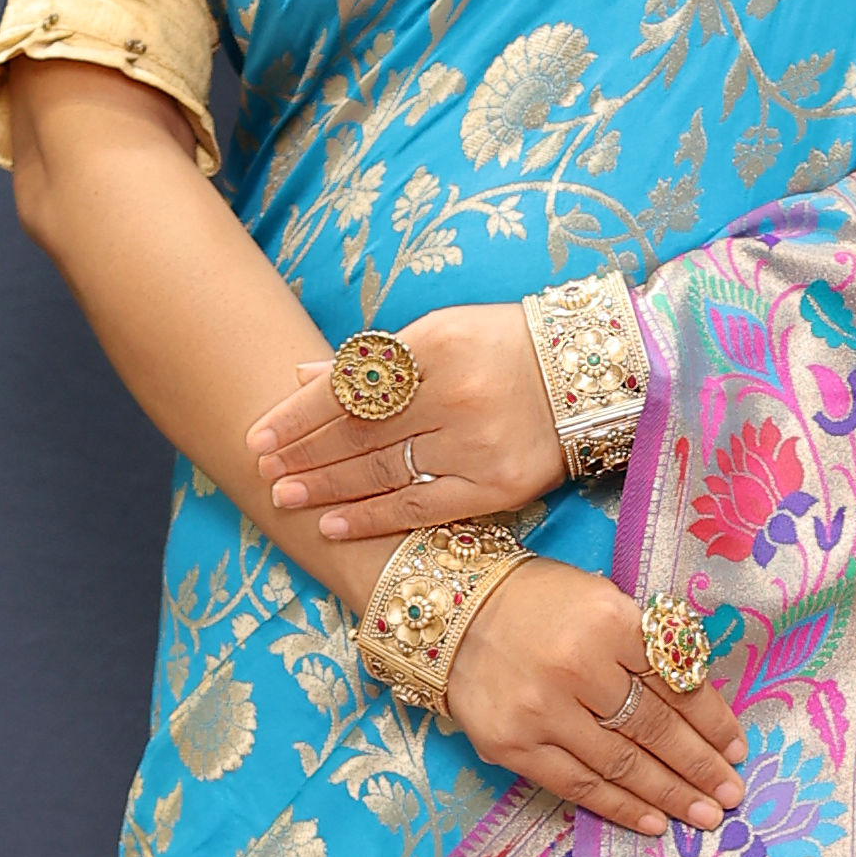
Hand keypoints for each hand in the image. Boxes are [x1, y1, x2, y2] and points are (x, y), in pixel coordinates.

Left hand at [251, 304, 563, 535]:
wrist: (597, 375)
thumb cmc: (507, 348)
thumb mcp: (441, 332)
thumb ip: (375, 360)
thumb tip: (303, 377)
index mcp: (434, 346)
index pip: (348, 388)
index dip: (297, 416)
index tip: (258, 435)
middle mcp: (453, 395)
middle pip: (358, 432)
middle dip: (303, 454)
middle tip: (262, 471)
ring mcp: (475, 445)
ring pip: (382, 472)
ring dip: (327, 487)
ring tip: (286, 496)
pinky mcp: (496, 487)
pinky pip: (421, 507)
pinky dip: (374, 517)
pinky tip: (335, 523)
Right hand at [448, 562, 742, 838]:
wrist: (450, 612)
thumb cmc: (538, 602)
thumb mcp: (602, 601)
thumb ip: (646, 646)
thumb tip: (699, 705)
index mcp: (609, 621)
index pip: (676, 681)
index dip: (712, 721)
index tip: (736, 749)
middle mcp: (577, 667)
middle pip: (654, 728)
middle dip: (700, 766)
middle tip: (731, 793)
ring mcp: (542, 712)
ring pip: (621, 763)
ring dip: (669, 794)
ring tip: (705, 814)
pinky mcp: (513, 746)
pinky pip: (578, 785)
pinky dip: (620, 807)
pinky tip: (653, 821)